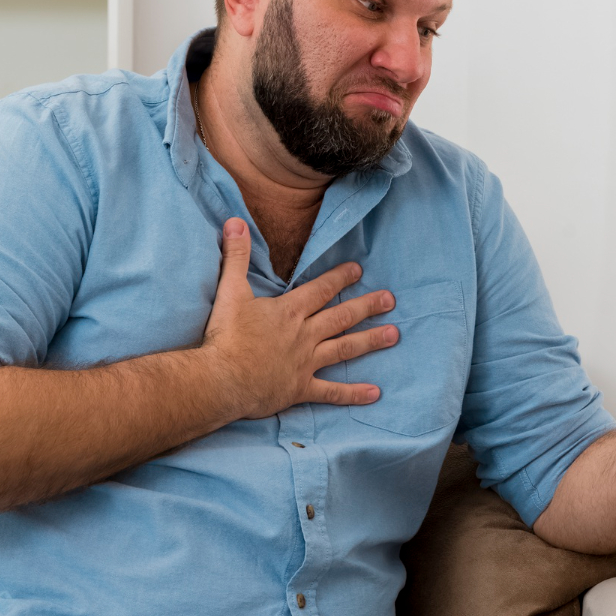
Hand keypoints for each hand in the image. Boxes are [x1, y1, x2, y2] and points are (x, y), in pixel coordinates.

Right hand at [201, 218, 398, 418]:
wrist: (220, 380)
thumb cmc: (224, 337)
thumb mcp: (229, 291)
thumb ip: (236, 256)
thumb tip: (236, 221)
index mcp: (289, 311)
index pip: (320, 289)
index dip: (340, 278)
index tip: (359, 270)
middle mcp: (304, 335)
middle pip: (341, 317)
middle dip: (367, 306)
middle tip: (390, 299)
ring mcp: (305, 362)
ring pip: (345, 349)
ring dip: (371, 341)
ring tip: (394, 335)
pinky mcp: (300, 388)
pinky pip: (331, 392)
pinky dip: (353, 394)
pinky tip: (375, 394)